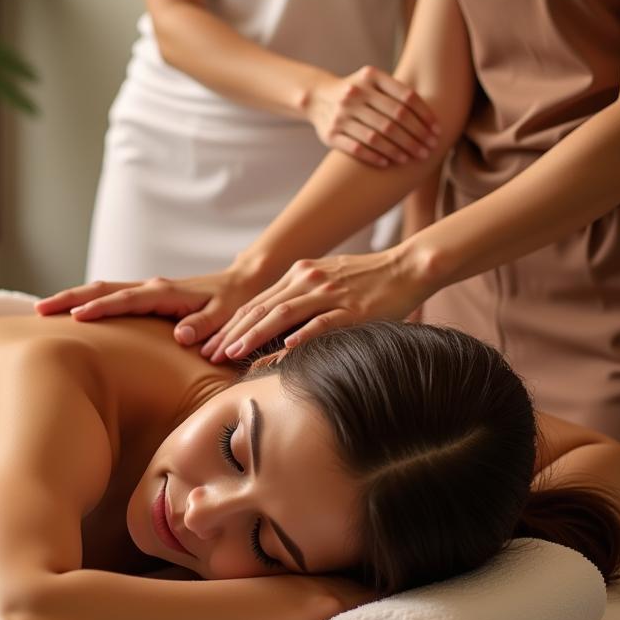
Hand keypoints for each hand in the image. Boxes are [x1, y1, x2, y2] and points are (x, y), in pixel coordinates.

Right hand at [34, 268, 265, 348]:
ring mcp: (145, 290)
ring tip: (42, 311)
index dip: (101, 308)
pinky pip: (110, 297)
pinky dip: (86, 302)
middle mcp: (150, 287)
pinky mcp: (144, 297)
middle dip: (69, 299)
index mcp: (165, 293)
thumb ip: (205, 326)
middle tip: (38, 310)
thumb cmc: (234, 304)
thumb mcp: (226, 316)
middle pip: (101, 289)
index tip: (75, 317)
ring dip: (72, 299)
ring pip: (101, 290)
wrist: (241, 282)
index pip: (126, 300)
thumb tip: (181, 336)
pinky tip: (70, 313)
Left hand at [203, 247, 429, 363]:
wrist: (407, 267)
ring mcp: (329, 293)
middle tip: (211, 353)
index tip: (212, 343)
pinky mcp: (352, 308)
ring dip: (255, 334)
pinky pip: (322, 323)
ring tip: (235, 352)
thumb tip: (274, 322)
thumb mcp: (325, 279)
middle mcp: (308, 280)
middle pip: (261, 308)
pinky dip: (301, 336)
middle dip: (233, 331)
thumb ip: (300, 296)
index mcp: (299, 274)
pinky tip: (284, 349)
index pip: (256, 301)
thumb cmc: (367, 279)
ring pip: (283, 314)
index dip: (231, 323)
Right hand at [307, 66, 439, 167]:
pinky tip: (389, 163)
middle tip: (430, 150)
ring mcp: (340, 114)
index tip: (437, 131)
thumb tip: (433, 117)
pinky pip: (356, 148)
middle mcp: (354, 94)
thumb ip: (396, 92)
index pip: (405, 98)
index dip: (424, 116)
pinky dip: (374, 156)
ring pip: (376, 136)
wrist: (316, 97)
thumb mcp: (372, 81)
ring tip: (413, 158)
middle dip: (416, 136)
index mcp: (370, 77)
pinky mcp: (330, 134)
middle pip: (394, 119)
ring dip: (398, 150)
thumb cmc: (357, 92)